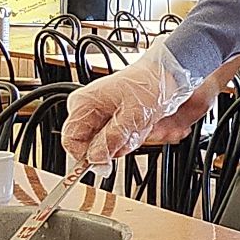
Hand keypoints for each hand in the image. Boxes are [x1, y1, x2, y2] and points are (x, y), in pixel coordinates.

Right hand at [61, 45, 198, 165]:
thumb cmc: (149, 85)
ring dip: (127, 140)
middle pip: (92, 144)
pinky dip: (132, 136)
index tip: (102, 165)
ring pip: (108, 144)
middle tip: (132, 131)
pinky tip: (142, 124)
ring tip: (140, 123)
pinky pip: (119, 139)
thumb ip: (110, 141)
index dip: (86, 156)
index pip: (71, 140)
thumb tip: (95, 159)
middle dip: (114, 145)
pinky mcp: (115, 119)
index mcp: (83, 103)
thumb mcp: (131, 117)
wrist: (168, 74)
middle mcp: (89, 108)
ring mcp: (102, 114)